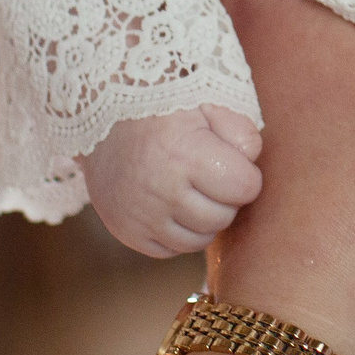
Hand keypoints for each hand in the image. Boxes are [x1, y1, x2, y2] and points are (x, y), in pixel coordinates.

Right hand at [80, 104, 264, 256]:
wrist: (103, 120)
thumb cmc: (166, 111)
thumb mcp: (208, 104)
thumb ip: (241, 131)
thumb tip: (251, 165)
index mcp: (185, 154)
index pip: (245, 188)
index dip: (246, 175)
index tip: (232, 162)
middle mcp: (161, 190)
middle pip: (223, 217)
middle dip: (225, 199)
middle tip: (211, 176)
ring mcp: (140, 215)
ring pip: (199, 240)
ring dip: (204, 219)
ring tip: (193, 191)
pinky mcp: (126, 232)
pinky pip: (171, 250)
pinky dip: (179, 233)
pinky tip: (173, 206)